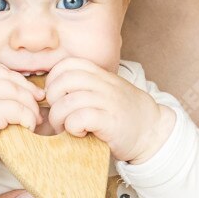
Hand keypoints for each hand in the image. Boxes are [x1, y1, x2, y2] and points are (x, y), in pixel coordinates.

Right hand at [0, 59, 41, 156]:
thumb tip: (23, 87)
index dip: (15, 79)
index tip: (28, 90)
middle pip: (8, 78)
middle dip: (27, 90)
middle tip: (38, 103)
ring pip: (16, 92)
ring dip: (30, 106)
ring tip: (35, 119)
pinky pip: (18, 109)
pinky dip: (28, 118)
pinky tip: (28, 127)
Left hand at [43, 58, 172, 162]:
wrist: (151, 131)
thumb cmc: (122, 114)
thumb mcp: (105, 92)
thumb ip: (83, 87)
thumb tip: (47, 94)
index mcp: (100, 75)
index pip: (67, 64)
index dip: (54, 80)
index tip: (55, 97)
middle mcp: (104, 85)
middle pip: (64, 80)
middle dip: (52, 99)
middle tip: (57, 114)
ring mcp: (108, 102)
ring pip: (69, 101)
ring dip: (60, 118)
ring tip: (65, 128)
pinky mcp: (110, 122)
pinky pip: (80, 118)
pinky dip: (73, 127)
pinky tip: (80, 133)